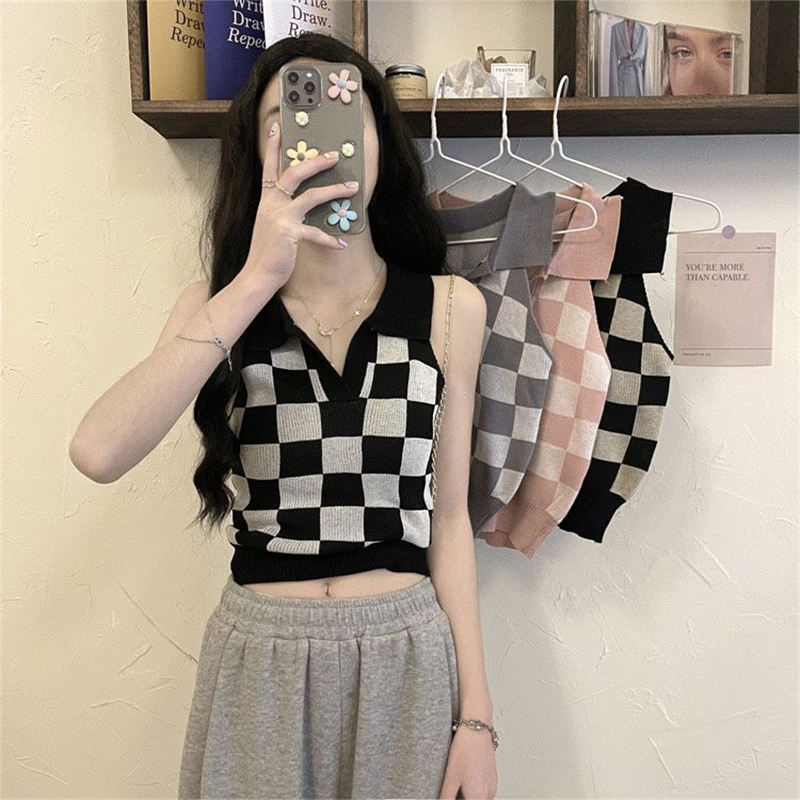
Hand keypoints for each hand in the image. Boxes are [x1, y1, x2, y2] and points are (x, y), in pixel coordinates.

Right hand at [242, 119, 358, 289]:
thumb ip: (283, 209)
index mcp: (266, 199)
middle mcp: (271, 204)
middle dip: (316, 162)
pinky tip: (342, 243)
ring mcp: (280, 217)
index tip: (277, 127)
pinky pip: (315, 233)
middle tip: (335, 155)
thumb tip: (305, 198)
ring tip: (353, 188)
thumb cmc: (268, 250)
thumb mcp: (271, 224)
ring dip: (334, 190)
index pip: (269, 167)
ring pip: (311, 196)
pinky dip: (330, 239)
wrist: (258, 274)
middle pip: (295, 173)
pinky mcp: (289, 234)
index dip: (273, 147)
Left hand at [439, 725, 497, 799]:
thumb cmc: (465, 750)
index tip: (450, 795)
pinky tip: (465, 775)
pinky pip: (482, 790)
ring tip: (457, 781)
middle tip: (452, 788)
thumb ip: (446, 797)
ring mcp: (493, 786)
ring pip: (478, 797)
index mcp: (478, 797)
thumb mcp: (450, 778)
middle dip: (461, 798)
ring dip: (467, 795)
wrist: (476, 729)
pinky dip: (473, 788)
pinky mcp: (493, 778)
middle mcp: (489, 794)